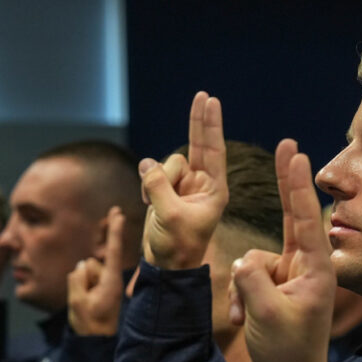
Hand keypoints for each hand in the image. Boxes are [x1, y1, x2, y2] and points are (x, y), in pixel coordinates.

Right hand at [68, 207, 125, 335]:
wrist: (94, 340)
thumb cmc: (90, 323)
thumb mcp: (79, 302)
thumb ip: (78, 280)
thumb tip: (81, 266)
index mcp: (111, 281)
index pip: (114, 251)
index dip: (115, 231)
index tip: (118, 212)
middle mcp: (109, 278)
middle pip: (92, 264)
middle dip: (86, 279)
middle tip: (90, 301)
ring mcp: (102, 282)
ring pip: (84, 271)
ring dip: (82, 285)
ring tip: (88, 304)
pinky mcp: (96, 285)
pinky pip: (81, 277)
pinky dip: (80, 287)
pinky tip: (86, 302)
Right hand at [140, 91, 227, 269]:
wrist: (165, 265)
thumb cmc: (177, 246)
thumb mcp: (170, 215)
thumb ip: (159, 186)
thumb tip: (147, 163)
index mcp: (214, 190)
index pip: (214, 150)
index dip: (210, 125)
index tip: (211, 101)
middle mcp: (202, 184)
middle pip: (199, 145)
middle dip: (199, 123)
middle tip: (203, 95)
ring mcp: (184, 185)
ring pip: (167, 163)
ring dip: (156, 178)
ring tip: (153, 202)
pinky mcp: (167, 189)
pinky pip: (153, 172)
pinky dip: (147, 184)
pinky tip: (147, 202)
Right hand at [229, 139, 335, 361]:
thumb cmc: (287, 353)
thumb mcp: (268, 316)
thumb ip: (252, 282)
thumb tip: (241, 260)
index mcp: (316, 270)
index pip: (308, 219)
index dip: (298, 185)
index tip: (297, 154)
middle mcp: (306, 268)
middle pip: (294, 217)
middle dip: (287, 185)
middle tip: (288, 146)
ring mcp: (289, 277)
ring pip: (254, 259)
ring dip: (243, 286)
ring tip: (246, 318)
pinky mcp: (274, 288)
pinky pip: (248, 277)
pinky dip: (240, 296)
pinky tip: (242, 321)